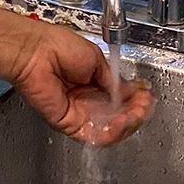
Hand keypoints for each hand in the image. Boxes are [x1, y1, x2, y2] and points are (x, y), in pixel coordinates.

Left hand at [3, 20, 153, 146]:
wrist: (37, 53)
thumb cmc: (58, 47)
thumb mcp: (96, 59)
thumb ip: (113, 80)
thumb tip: (130, 90)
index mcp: (92, 82)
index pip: (120, 99)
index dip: (136, 99)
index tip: (146, 94)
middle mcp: (87, 100)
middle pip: (119, 117)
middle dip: (137, 112)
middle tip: (144, 104)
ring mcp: (80, 114)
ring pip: (111, 130)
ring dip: (129, 123)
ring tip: (136, 112)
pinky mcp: (71, 125)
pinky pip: (97, 136)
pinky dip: (114, 132)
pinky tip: (122, 120)